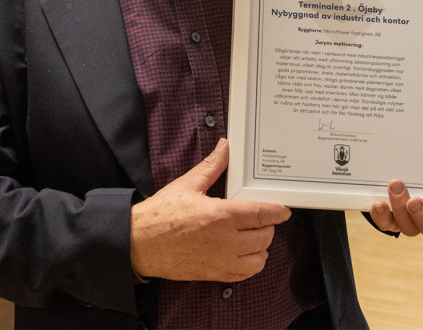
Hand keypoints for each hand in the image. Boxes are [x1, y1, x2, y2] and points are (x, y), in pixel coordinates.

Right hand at [130, 138, 291, 281]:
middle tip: (260, 218)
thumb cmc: (160, 215)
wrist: (139, 243)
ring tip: (253, 236)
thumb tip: (225, 147)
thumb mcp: (187, 185)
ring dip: (261, 246)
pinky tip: (245, 253)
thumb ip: (212, 166)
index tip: (283, 210)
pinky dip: (251, 264)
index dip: (277, 212)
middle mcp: (225, 241)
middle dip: (267, 226)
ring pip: (259, 258)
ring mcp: (220, 261)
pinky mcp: (214, 274)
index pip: (261, 214)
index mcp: (220, 216)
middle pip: (264, 236)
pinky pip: (245, 274)